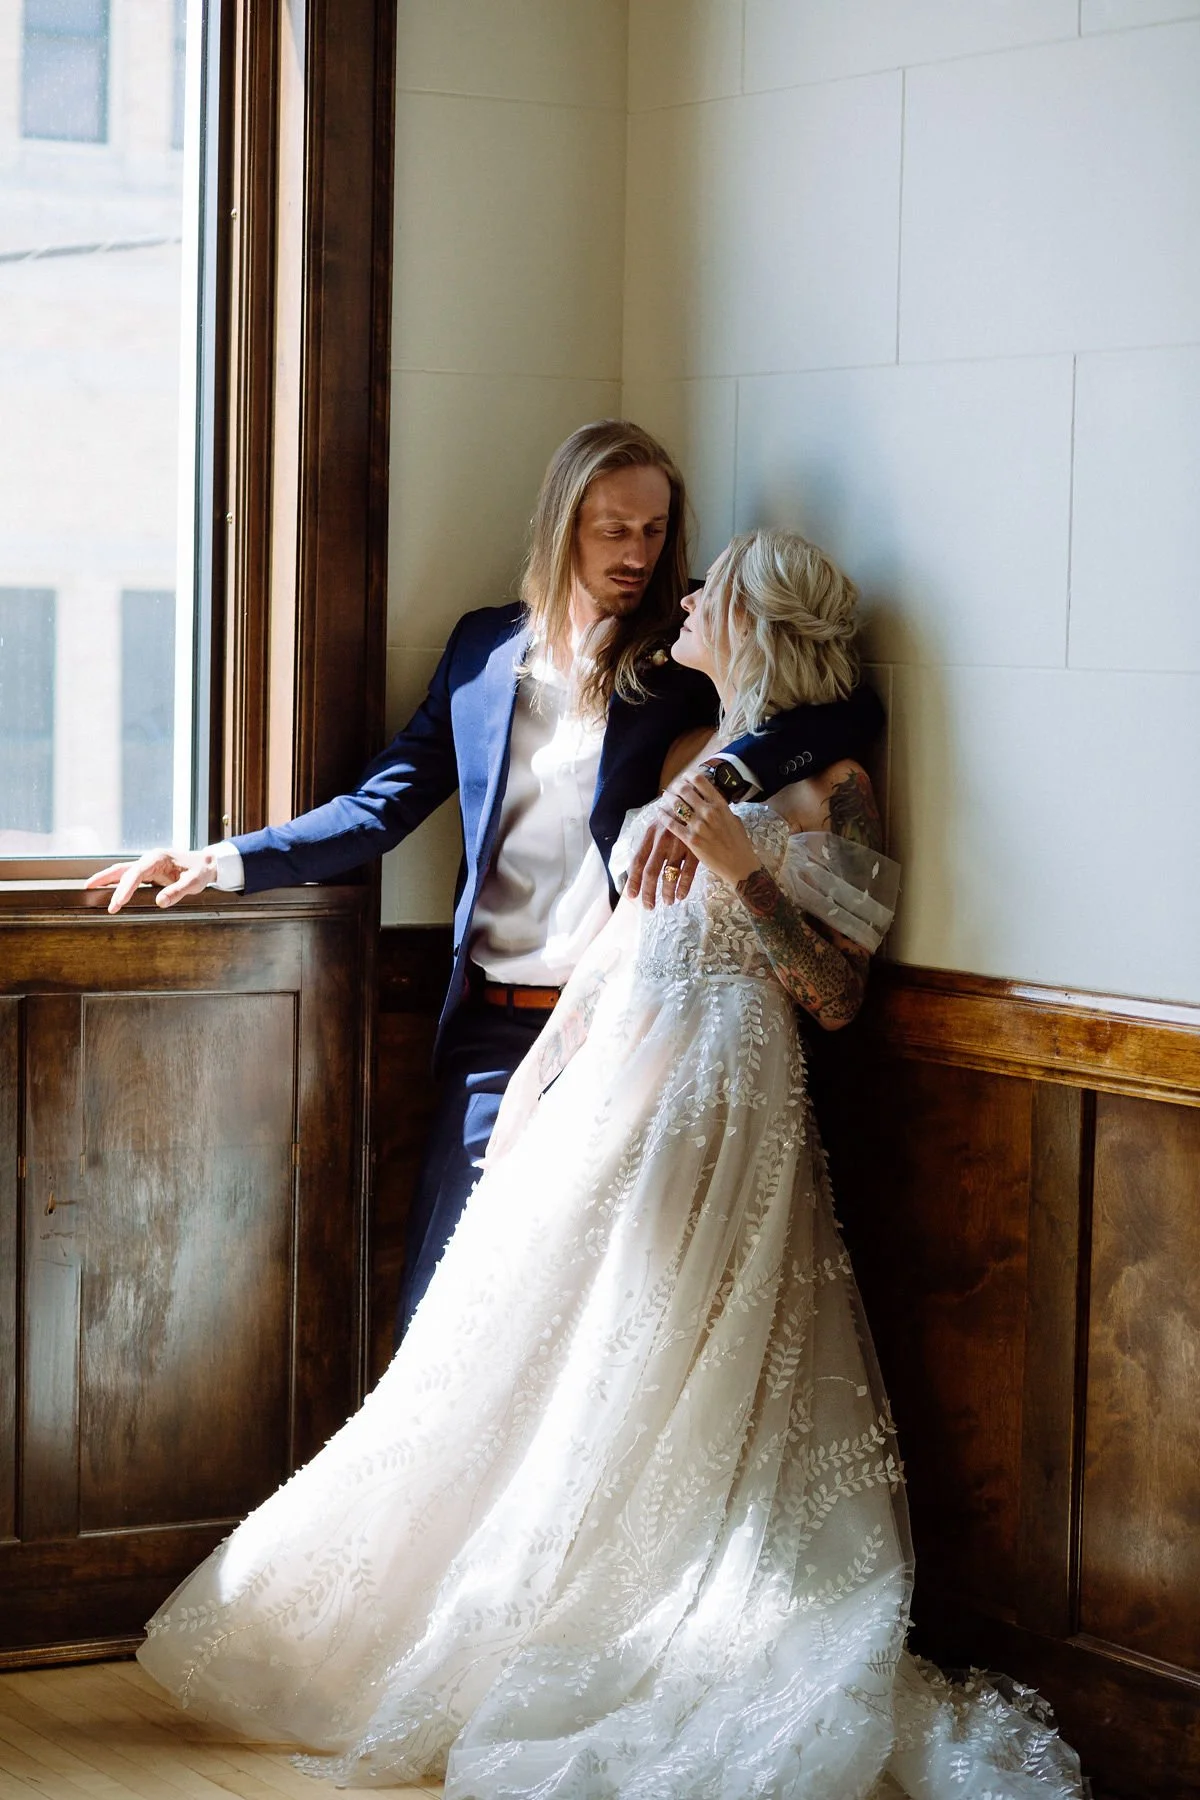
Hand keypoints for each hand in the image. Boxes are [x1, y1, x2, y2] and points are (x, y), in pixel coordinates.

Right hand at [84, 848, 218, 914]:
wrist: (208, 863)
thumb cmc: (201, 871)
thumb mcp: (193, 882)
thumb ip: (177, 892)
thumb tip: (159, 902)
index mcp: (157, 858)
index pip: (135, 874)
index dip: (124, 889)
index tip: (116, 904)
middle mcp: (149, 859)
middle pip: (122, 869)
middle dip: (105, 879)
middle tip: (88, 889)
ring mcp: (148, 865)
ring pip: (122, 871)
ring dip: (106, 878)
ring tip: (89, 887)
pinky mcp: (149, 871)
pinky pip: (130, 877)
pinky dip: (117, 882)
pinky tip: (108, 890)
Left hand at [624, 816, 697, 908]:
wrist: (695, 799)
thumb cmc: (673, 815)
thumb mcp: (657, 825)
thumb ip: (647, 844)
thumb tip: (635, 867)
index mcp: (650, 834)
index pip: (638, 861)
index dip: (634, 880)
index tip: (632, 896)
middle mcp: (662, 840)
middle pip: (651, 871)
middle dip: (648, 892)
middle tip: (648, 906)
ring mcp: (679, 844)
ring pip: (670, 874)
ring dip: (667, 892)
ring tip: (667, 902)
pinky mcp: (695, 848)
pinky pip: (688, 872)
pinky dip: (684, 886)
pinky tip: (681, 895)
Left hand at [656, 773, 760, 889]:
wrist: (739, 865)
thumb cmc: (739, 842)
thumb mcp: (734, 819)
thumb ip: (721, 808)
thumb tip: (711, 800)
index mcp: (720, 805)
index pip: (701, 781)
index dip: (689, 776)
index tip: (685, 777)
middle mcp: (709, 812)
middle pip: (685, 790)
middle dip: (676, 786)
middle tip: (672, 787)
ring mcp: (699, 826)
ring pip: (676, 805)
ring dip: (668, 798)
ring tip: (665, 796)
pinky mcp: (690, 840)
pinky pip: (671, 824)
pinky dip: (663, 816)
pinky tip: (659, 812)